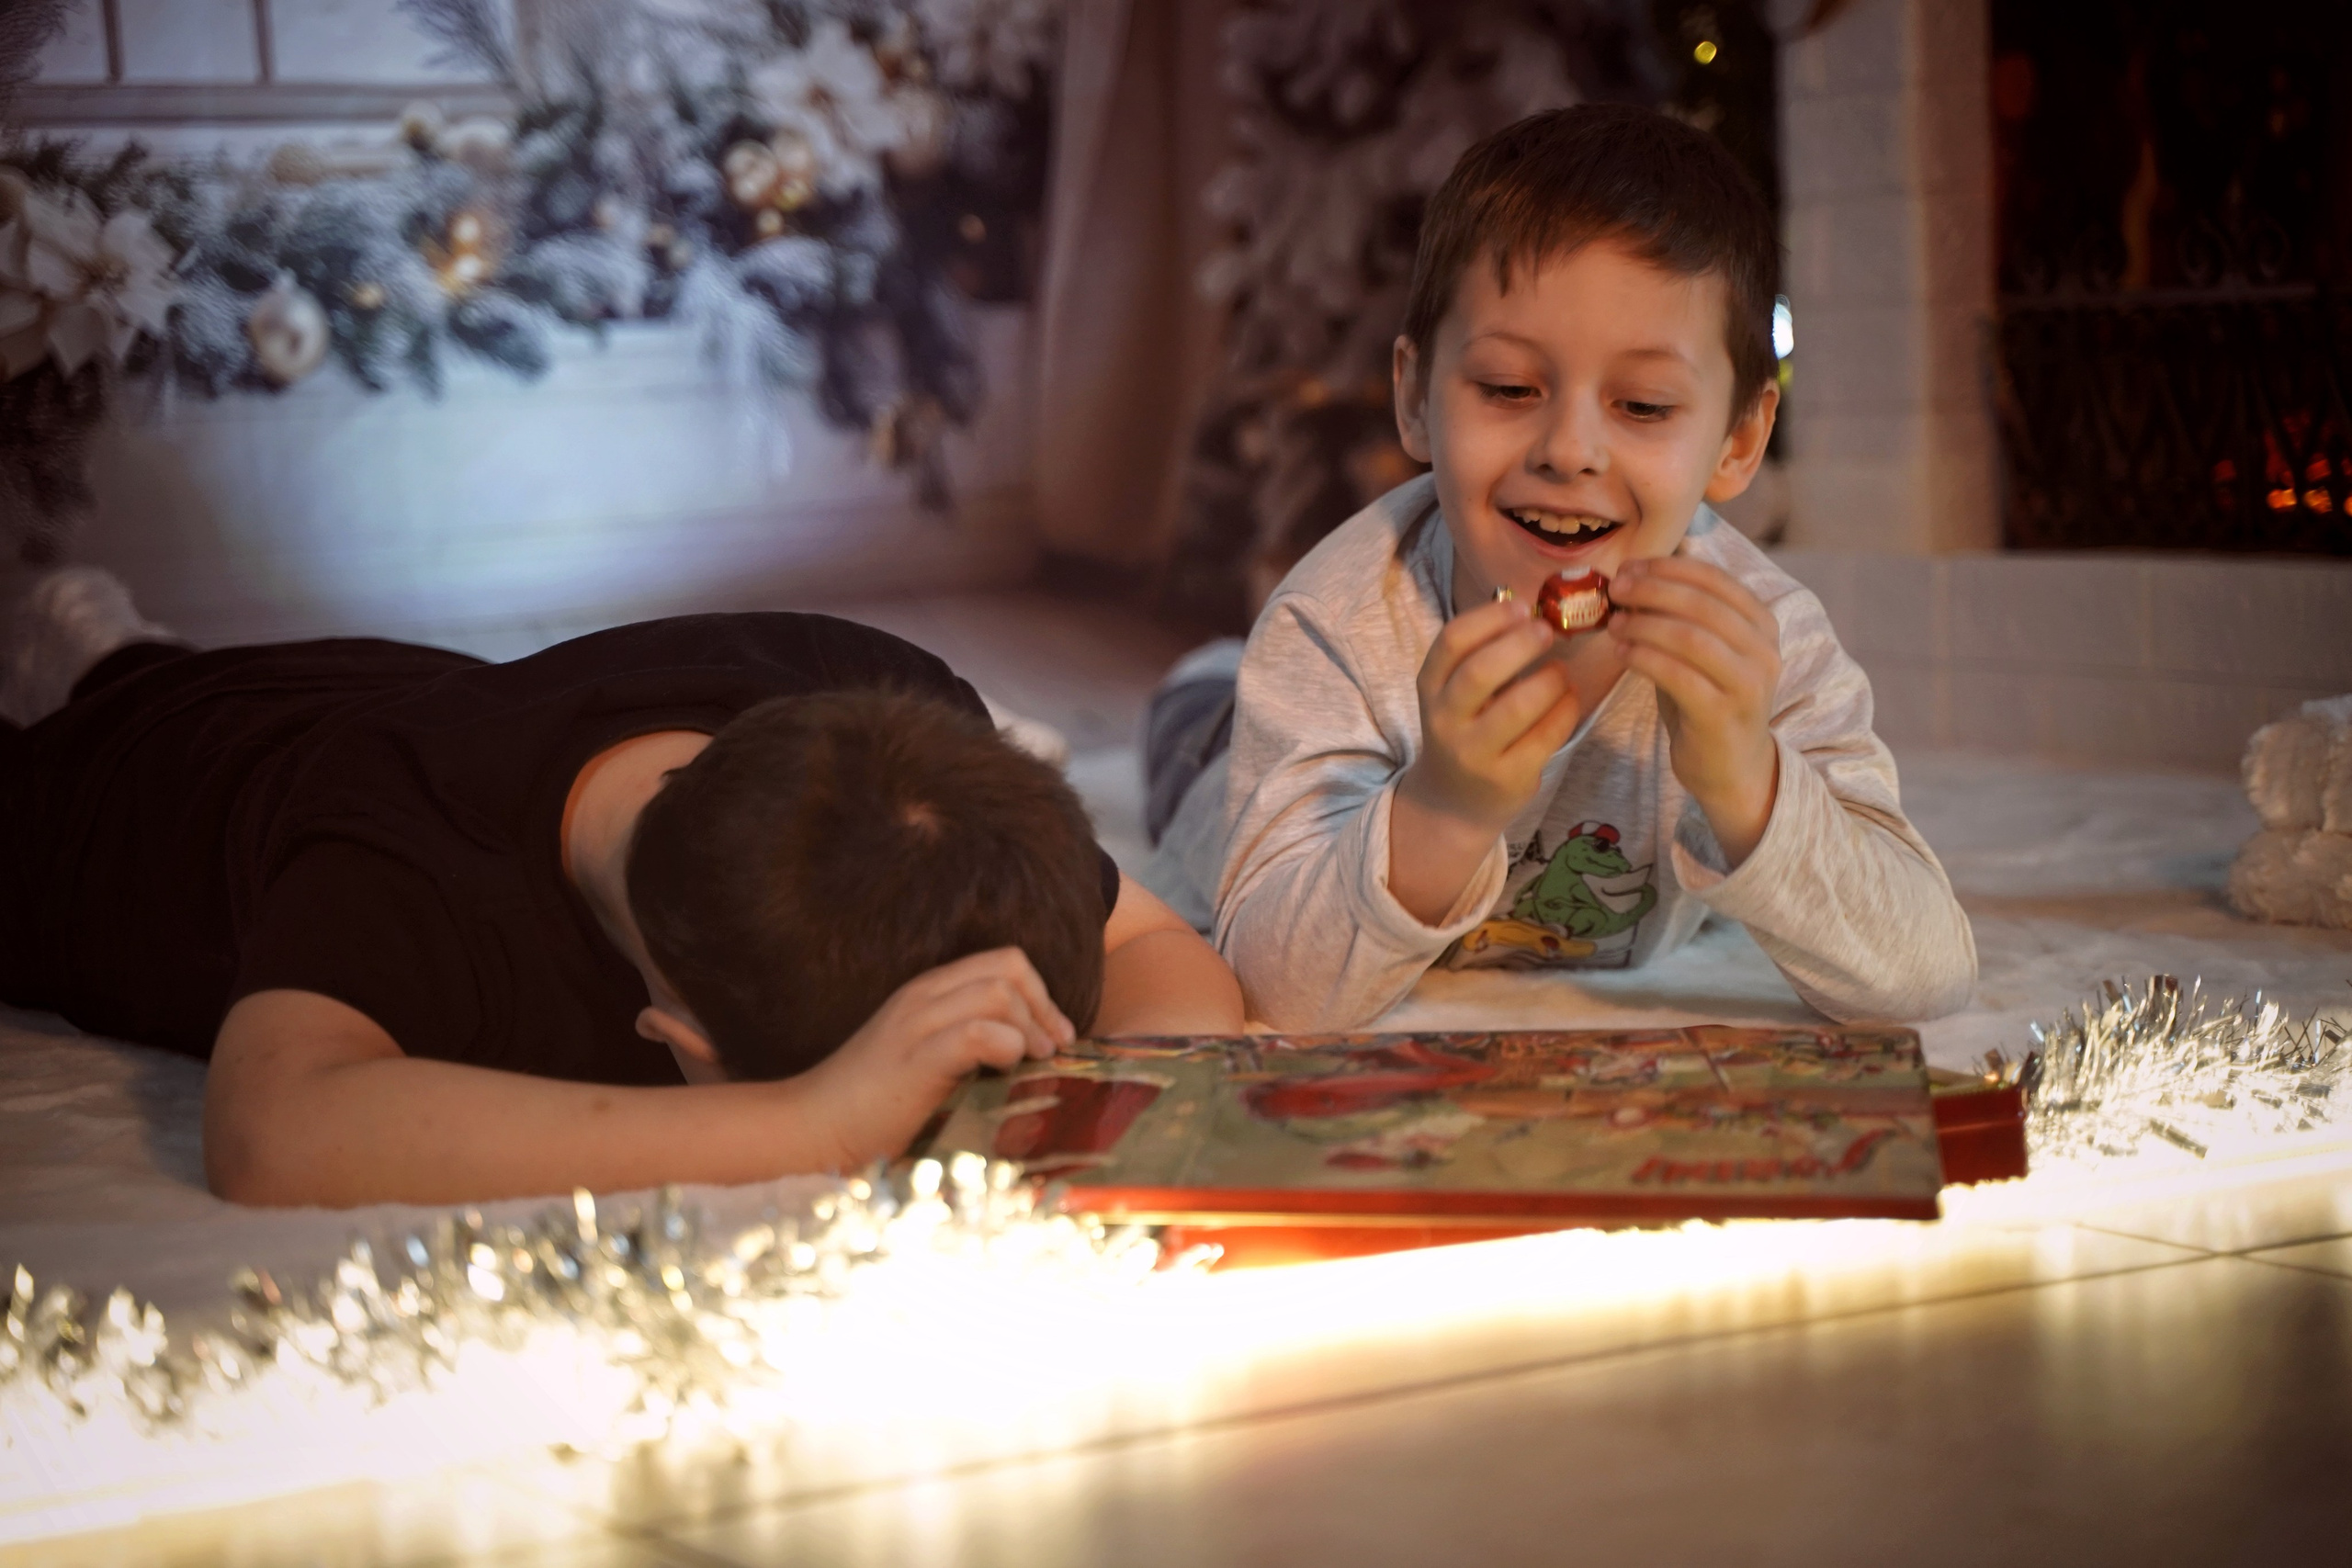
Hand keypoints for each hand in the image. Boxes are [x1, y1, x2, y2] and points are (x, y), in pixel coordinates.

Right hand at [793, 947, 1074, 1167]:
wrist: (813, 1128)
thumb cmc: (875, 1105)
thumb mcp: (928, 1060)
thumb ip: (969, 1044)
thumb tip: (1034, 1055)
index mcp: (927, 992)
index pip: (1003, 961)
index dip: (1041, 994)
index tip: (1055, 1036)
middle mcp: (922, 997)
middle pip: (1008, 968)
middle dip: (1044, 1007)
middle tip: (1052, 1051)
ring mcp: (916, 1025)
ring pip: (998, 993)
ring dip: (1029, 1028)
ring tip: (1031, 1062)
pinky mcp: (914, 1059)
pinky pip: (975, 1032)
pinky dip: (1004, 1045)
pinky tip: (1005, 1069)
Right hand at [1398, 596, 1582, 837]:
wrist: (1453, 801)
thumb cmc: (1465, 729)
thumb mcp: (1454, 693)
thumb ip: (1481, 654)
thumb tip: (1527, 607)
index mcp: (1430, 688)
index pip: (1451, 642)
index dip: (1490, 618)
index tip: (1522, 607)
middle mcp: (1445, 721)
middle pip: (1480, 672)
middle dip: (1521, 645)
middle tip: (1548, 631)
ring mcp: (1474, 753)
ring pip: (1518, 707)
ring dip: (1550, 680)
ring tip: (1561, 672)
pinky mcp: (1507, 778)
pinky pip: (1545, 736)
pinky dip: (1565, 710)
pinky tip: (1569, 698)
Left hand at [1606, 556, 1781, 863]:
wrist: (1731, 765)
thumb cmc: (1708, 699)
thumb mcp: (1702, 650)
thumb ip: (1681, 614)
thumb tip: (1633, 575)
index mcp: (1761, 623)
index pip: (1715, 579)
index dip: (1668, 568)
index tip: (1629, 567)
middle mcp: (1763, 649)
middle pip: (1701, 604)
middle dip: (1652, 591)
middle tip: (1615, 590)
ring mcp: (1748, 683)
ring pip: (1690, 637)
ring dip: (1644, 624)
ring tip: (1614, 623)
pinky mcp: (1723, 713)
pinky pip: (1677, 675)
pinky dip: (1644, 658)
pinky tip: (1621, 653)